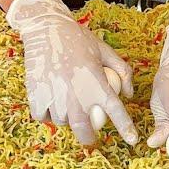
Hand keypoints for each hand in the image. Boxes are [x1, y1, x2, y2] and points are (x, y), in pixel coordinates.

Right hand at [5, 0, 137, 145]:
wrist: (45, 29)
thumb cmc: (77, 39)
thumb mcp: (105, 51)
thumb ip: (122, 72)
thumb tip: (128, 94)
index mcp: (97, 86)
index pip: (116, 113)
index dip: (126, 128)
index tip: (131, 140)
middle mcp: (77, 97)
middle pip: (83, 131)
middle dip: (88, 138)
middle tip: (89, 134)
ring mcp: (55, 99)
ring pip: (62, 122)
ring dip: (66, 117)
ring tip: (65, 100)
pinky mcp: (36, 98)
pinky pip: (43, 116)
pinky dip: (47, 112)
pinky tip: (50, 98)